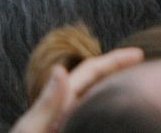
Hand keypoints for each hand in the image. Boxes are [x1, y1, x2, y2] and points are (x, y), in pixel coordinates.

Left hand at [9, 47, 142, 132]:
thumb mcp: (31, 127)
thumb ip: (48, 103)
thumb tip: (60, 69)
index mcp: (59, 102)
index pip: (89, 74)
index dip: (112, 61)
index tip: (137, 52)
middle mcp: (66, 110)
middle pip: (98, 84)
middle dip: (120, 71)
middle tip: (145, 65)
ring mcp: (71, 121)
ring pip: (98, 100)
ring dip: (115, 90)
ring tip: (136, 83)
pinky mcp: (76, 128)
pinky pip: (96, 120)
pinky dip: (108, 111)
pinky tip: (121, 113)